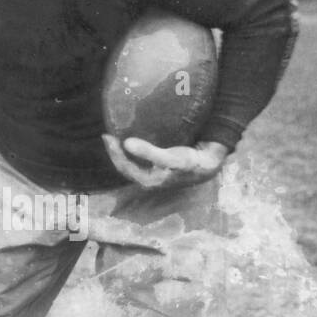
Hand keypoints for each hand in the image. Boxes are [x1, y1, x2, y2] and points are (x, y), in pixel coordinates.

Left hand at [103, 134, 229, 189]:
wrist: (208, 166)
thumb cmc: (190, 163)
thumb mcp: (171, 158)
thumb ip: (149, 152)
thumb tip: (127, 143)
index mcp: (148, 181)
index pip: (124, 167)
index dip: (114, 153)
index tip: (108, 136)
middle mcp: (148, 179)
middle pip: (125, 167)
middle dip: (115, 152)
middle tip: (108, 135)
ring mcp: (152, 174)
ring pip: (131, 164)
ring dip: (122, 152)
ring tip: (116, 136)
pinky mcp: (157, 167)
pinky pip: (138, 160)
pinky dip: (132, 150)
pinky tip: (131, 139)